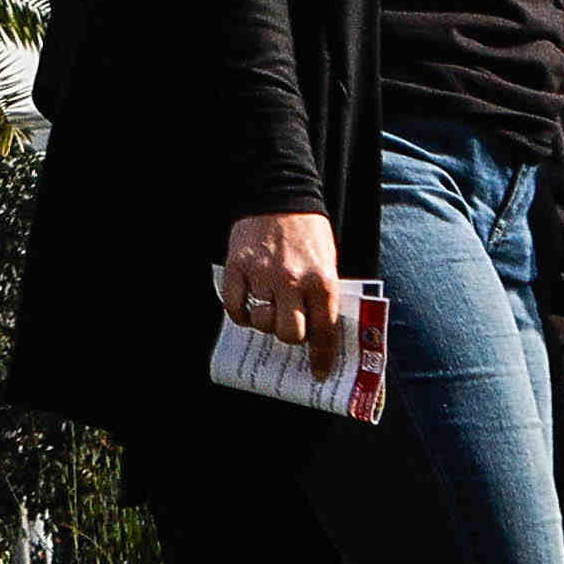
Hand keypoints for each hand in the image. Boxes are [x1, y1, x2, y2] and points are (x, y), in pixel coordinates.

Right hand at [217, 208, 347, 366]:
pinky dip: (240, 313)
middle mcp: (292, 281)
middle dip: (291, 336)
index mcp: (322, 281)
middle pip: (290, 334)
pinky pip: (235, 306)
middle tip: (291, 326)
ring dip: (266, 322)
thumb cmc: (307, 230)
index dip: (322, 357)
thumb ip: (322, 295)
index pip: (324, 331)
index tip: (319, 371)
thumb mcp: (327, 262)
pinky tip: (247, 306)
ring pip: (262, 323)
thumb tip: (318, 332)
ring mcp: (262, 275)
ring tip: (269, 308)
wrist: (279, 192)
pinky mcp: (238, 267)